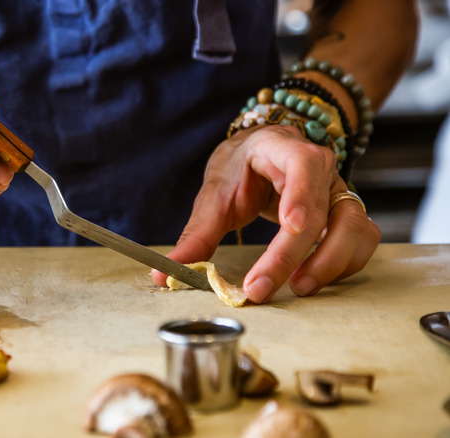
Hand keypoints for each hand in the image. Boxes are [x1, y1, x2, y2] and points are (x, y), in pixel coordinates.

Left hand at [151, 124, 380, 302]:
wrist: (263, 155)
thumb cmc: (241, 169)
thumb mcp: (215, 194)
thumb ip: (195, 235)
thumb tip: (163, 274)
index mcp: (285, 149)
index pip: (304, 164)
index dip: (302, 196)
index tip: (290, 226)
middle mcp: (321, 169)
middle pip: (323, 211)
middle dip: (292, 254)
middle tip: (261, 287)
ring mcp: (339, 192)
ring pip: (355, 227)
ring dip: (331, 263)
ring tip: (298, 288)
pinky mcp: (347, 215)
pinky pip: (361, 241)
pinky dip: (344, 265)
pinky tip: (313, 280)